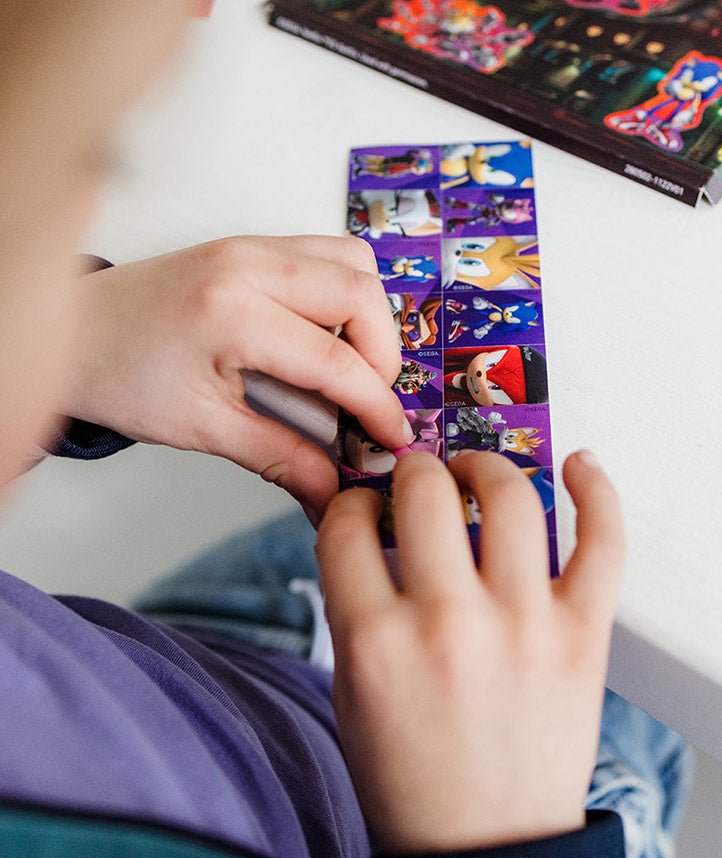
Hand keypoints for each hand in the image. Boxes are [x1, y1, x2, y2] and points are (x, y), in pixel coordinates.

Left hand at [66, 235, 408, 521]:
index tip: (393, 438)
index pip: (335, 359)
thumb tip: (334, 492)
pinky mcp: (251, 244)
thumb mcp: (201, 428)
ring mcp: (250, 245)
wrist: (71, 332)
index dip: (377, 404)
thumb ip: (279, 457)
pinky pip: (327, 254)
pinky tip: (325, 335)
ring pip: (353, 262)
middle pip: (360, 292)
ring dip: (369, 317)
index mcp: (229, 313)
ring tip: (350, 366)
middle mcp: (247, 264)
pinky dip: (345, 294)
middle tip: (369, 401)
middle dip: (384, 355)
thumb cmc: (120, 378)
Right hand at [316, 449, 622, 852]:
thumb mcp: (354, 691)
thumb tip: (373, 526)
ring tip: (478, 470)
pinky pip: (602, 543)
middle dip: (414, 471)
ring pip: (510, 497)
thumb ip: (357, 606)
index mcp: (376, 644)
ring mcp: (524, 626)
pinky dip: (597, 492)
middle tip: (420, 476)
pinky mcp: (583, 637)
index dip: (350, 505)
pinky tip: (579, 465)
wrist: (487, 849)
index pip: (346, 529)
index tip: (364, 506)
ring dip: (486, 466)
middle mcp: (449, 625)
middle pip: (424, 493)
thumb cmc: (413, 776)